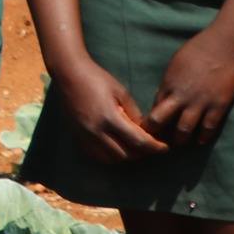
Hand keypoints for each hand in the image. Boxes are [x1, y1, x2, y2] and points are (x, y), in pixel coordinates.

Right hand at [51, 57, 167, 163]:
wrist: (69, 74)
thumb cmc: (97, 78)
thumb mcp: (121, 92)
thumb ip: (134, 114)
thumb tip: (145, 131)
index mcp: (109, 117)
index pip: (138, 142)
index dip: (155, 147)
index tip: (164, 147)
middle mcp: (96, 130)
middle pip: (126, 155)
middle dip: (143, 154)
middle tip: (152, 147)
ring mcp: (85, 135)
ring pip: (111, 159)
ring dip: (126, 157)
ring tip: (135, 149)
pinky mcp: (77, 136)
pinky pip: (96, 156)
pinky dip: (110, 157)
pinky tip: (117, 149)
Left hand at [148, 29, 233, 149]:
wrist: (225, 45)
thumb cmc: (198, 49)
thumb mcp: (175, 65)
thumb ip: (169, 83)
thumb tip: (164, 96)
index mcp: (168, 84)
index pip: (152, 108)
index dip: (150, 120)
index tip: (148, 128)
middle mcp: (180, 96)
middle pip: (160, 121)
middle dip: (155, 134)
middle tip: (155, 142)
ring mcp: (200, 102)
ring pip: (184, 129)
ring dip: (180, 139)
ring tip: (179, 143)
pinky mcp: (218, 106)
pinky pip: (208, 128)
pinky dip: (203, 137)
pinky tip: (200, 141)